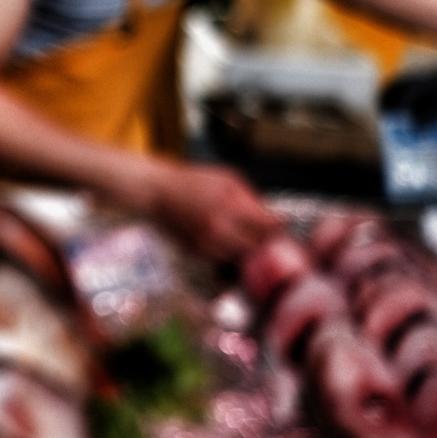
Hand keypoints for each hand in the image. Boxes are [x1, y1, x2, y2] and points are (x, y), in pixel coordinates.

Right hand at [142, 161, 281, 262]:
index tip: (280, 225)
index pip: (269, 227)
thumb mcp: (228, 178)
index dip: (279, 227)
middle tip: (268, 237)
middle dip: (266, 242)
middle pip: (258, 247)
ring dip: (248, 251)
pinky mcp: (198, 252)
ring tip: (249, 240)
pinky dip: (230, 253)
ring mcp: (208, 243)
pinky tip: (228, 240)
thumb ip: (252, 198)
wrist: (157, 192)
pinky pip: (224, 259)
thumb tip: (271, 217)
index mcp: (231, 206)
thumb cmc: (192, 181)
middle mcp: (220, 228)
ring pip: (242, 257)